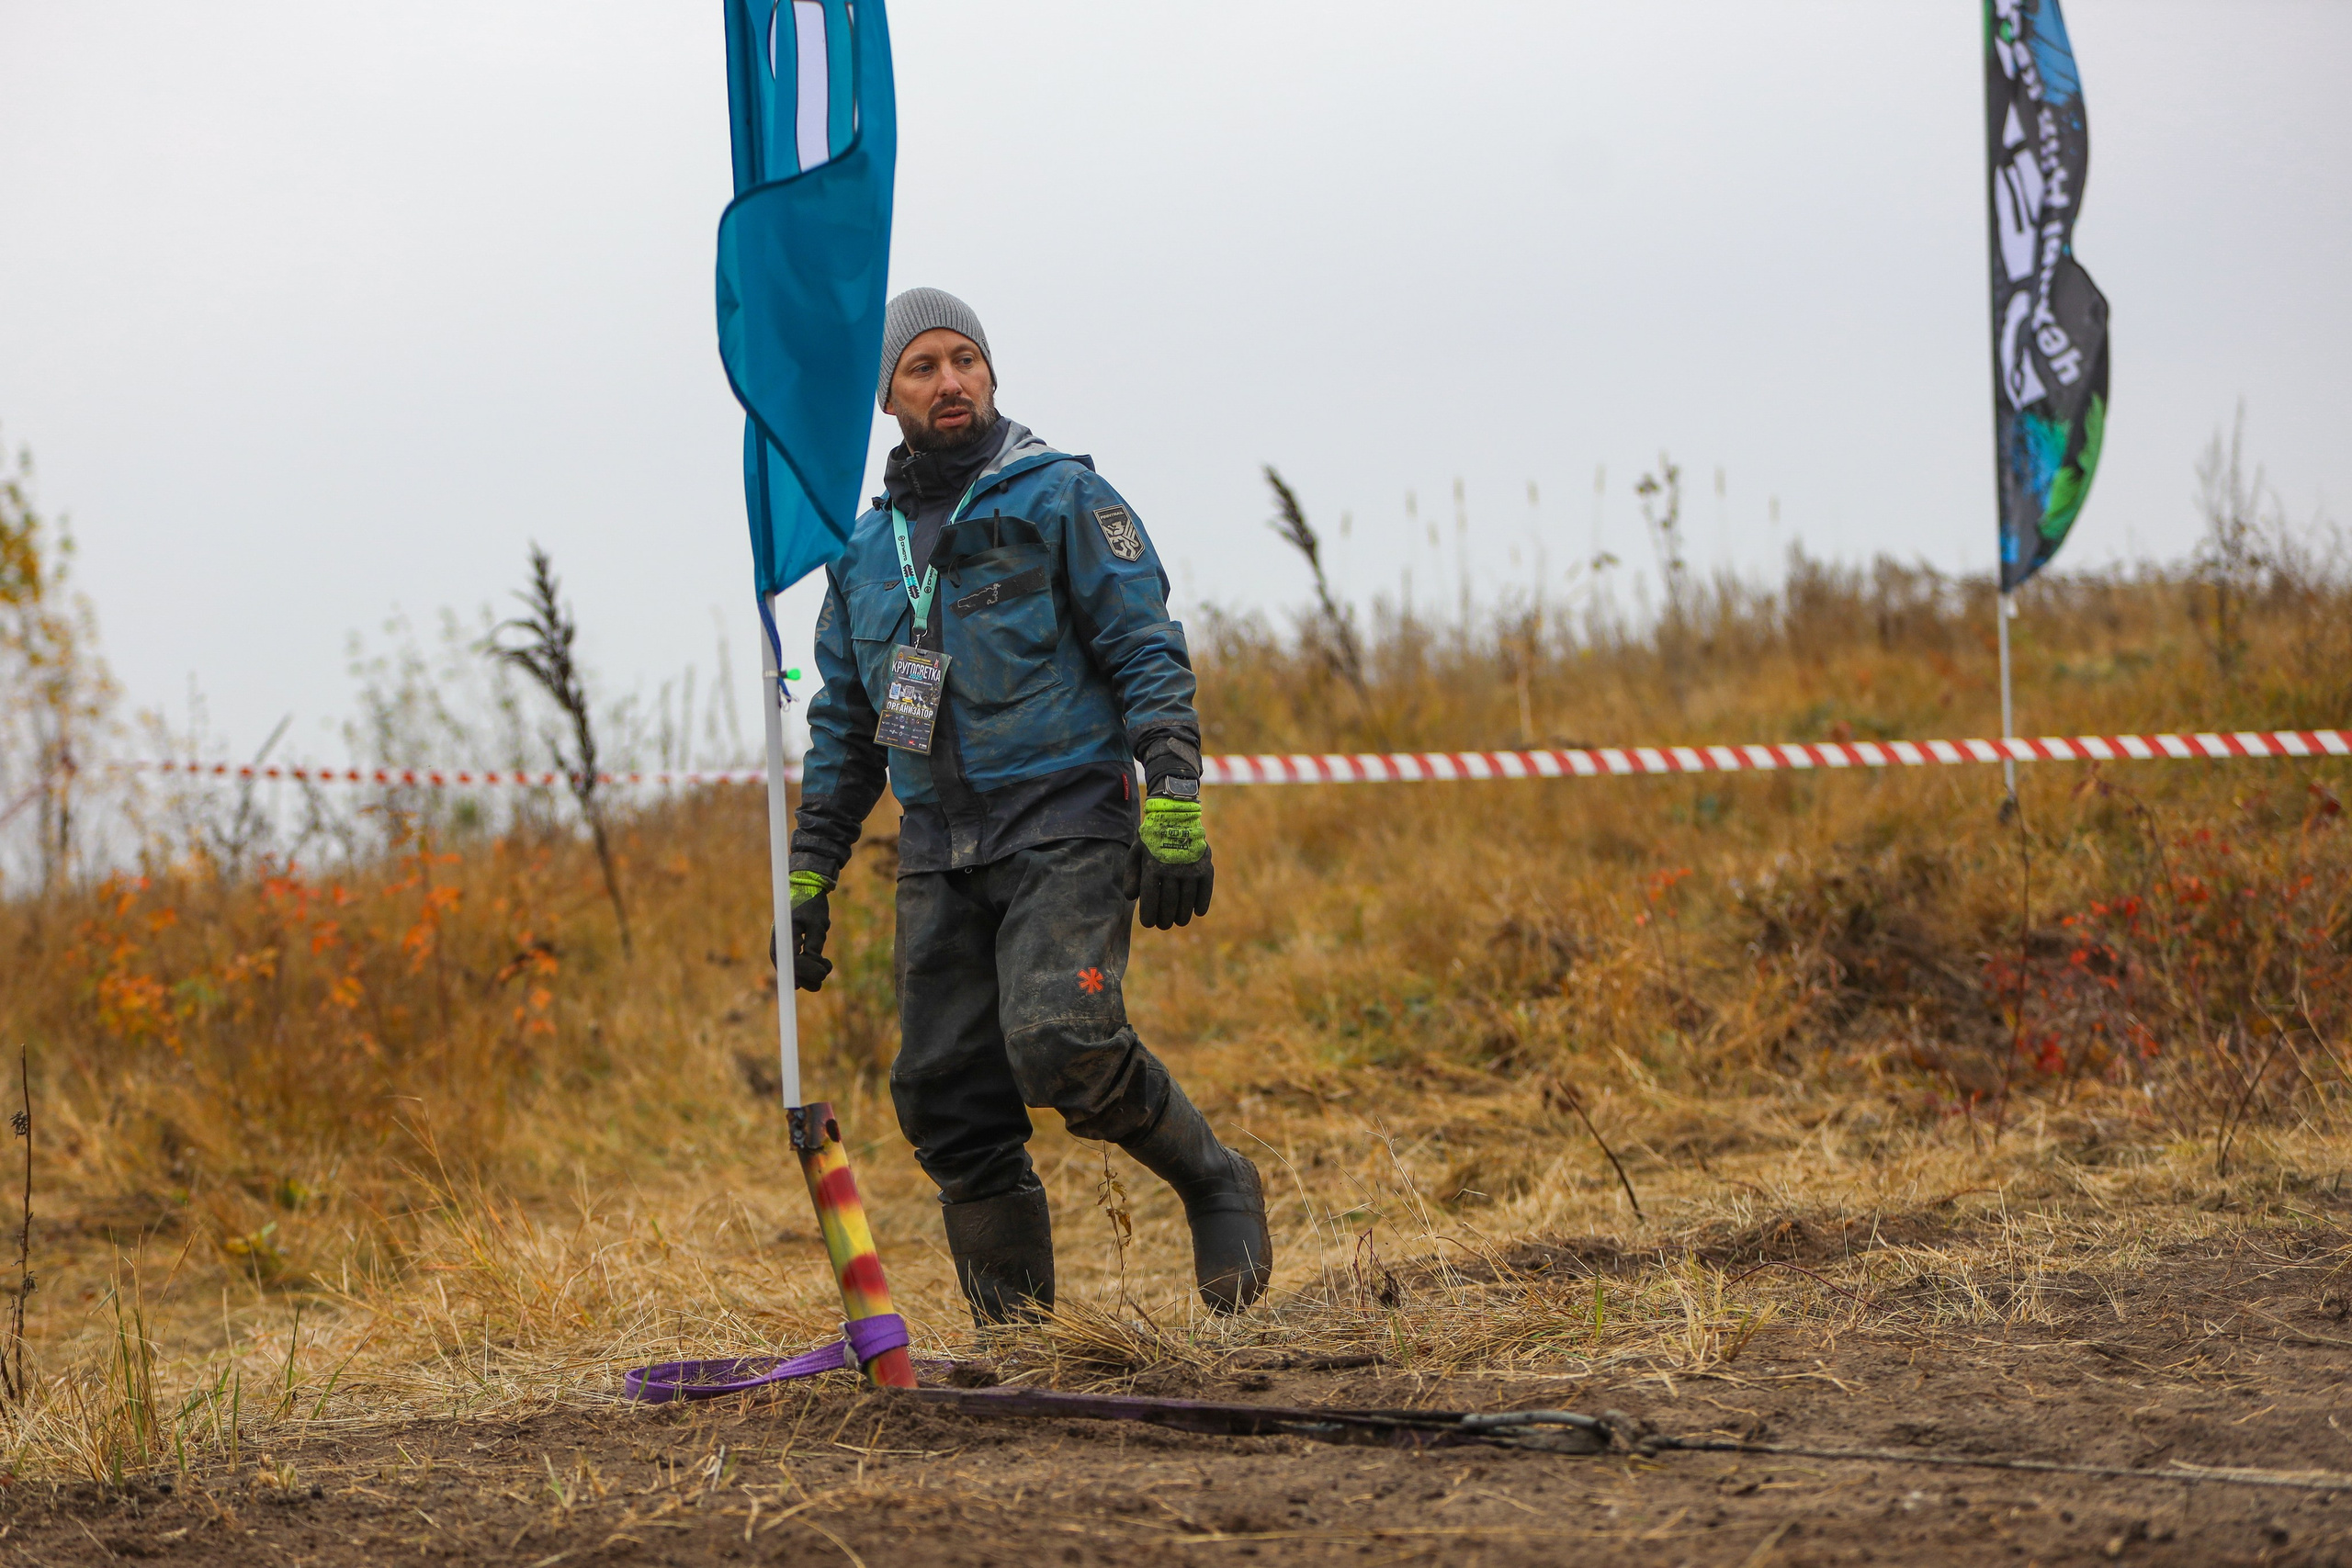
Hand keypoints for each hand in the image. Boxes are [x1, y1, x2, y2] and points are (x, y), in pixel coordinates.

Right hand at [771, 870, 835, 990]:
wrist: (807, 890)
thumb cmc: (812, 904)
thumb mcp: (817, 922)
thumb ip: (814, 942)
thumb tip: (814, 962)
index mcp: (783, 935)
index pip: (790, 961)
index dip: (805, 971)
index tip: (822, 972)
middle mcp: (780, 944)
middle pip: (789, 970)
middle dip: (809, 976)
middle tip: (826, 971)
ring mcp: (784, 947)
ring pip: (794, 970)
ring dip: (811, 974)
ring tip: (828, 965)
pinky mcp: (791, 948)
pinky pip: (798, 965)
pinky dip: (810, 969)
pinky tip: (824, 965)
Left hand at [1123, 798, 1213, 928]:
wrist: (1176, 816)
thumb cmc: (1152, 838)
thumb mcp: (1136, 852)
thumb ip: (1131, 875)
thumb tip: (1131, 898)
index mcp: (1152, 867)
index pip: (1150, 900)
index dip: (1149, 915)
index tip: (1149, 923)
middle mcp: (1171, 870)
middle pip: (1169, 903)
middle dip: (1165, 918)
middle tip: (1164, 925)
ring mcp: (1190, 868)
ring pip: (1187, 900)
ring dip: (1183, 915)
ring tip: (1179, 922)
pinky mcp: (1204, 866)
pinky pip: (1205, 890)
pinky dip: (1202, 903)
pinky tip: (1198, 912)